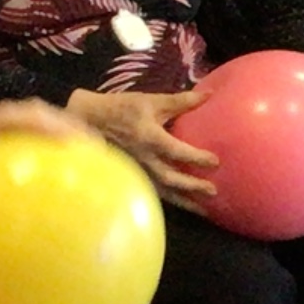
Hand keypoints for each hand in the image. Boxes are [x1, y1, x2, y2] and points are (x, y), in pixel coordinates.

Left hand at [0, 100, 84, 219]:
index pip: (14, 116)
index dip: (50, 125)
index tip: (82, 143)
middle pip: (30, 125)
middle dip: (68, 136)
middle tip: (102, 161)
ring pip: (19, 148)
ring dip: (50, 161)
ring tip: (80, 189)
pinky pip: (1, 176)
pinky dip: (21, 191)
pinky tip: (25, 226)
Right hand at [63, 87, 218, 203]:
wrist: (88, 120)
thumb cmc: (121, 108)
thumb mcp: (151, 101)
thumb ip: (181, 101)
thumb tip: (209, 94)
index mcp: (149, 138)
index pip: (176, 152)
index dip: (196, 158)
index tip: (215, 162)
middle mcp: (143, 159)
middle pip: (170, 178)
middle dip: (192, 186)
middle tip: (213, 191)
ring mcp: (135, 171)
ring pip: (161, 191)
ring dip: (183, 201)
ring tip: (203, 209)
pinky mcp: (130, 176)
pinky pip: (152, 191)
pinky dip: (169, 200)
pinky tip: (182, 205)